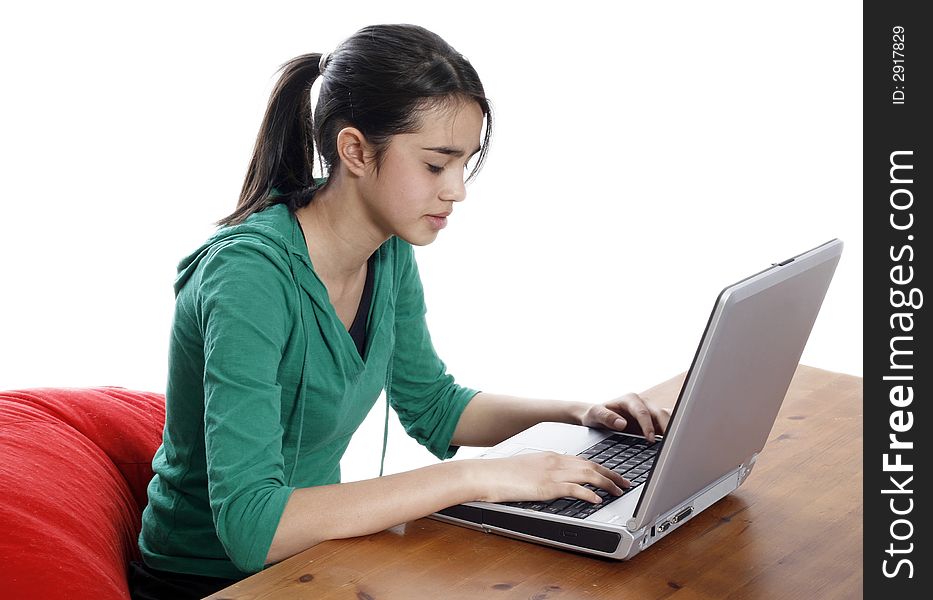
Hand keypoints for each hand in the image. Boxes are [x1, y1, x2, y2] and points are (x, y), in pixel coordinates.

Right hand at [468, 452, 629, 503]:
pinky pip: (573, 489)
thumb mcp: (527, 470)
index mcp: (550, 456)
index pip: (583, 460)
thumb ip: (543, 473)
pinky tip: (597, 500)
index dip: (602, 468)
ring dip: (607, 484)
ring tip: (619, 492)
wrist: (485, 474)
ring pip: (588, 475)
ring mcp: (551, 473)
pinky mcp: (545, 486)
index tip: (613, 475)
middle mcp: (554, 461)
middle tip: (626, 483)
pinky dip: (588, 494)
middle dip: (612, 474)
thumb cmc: (501, 474)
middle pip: (591, 465)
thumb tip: (555, 484)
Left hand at [577, 393, 670, 442]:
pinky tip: (674, 444)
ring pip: (667, 417)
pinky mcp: (653, 421)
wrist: (596, 416)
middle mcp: (643, 403)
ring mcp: (649, 411)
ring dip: (672, 429)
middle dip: (667, 427)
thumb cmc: (595, 415)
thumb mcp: (595, 414)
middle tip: (669, 444)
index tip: (650, 439)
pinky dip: (671, 433)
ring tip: (676, 445)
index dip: (647, 425)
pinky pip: (666, 424)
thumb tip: (621, 424)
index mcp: (630, 399)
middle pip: (660, 413)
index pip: (643, 412)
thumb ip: (606, 417)